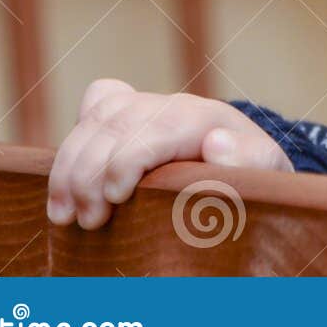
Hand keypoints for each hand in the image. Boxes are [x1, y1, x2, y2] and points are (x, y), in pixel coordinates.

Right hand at [47, 78, 290, 229]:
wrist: (250, 163)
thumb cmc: (253, 177)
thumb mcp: (264, 174)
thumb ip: (248, 161)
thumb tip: (215, 143)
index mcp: (205, 119)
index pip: (154, 129)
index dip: (125, 161)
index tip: (114, 200)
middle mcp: (173, 105)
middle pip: (116, 124)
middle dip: (90, 173)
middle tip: (87, 222)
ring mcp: (149, 104)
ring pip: (96, 119)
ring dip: (69, 165)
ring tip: (62, 214)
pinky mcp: (131, 110)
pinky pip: (95, 105)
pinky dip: (75, 136)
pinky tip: (64, 174)